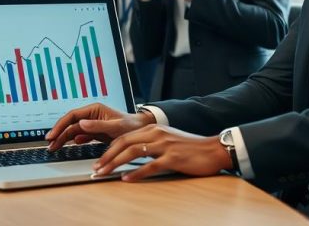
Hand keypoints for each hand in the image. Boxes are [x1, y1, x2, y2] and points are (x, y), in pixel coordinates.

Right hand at [45, 103, 154, 150]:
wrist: (140, 131)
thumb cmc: (131, 127)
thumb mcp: (116, 127)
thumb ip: (98, 126)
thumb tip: (81, 124)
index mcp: (94, 110)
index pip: (72, 116)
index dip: (60, 125)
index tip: (53, 135)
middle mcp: (91, 115)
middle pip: (70, 124)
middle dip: (59, 133)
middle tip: (50, 144)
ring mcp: (92, 124)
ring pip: (73, 131)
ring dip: (63, 138)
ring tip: (54, 147)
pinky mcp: (94, 132)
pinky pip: (79, 136)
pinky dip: (72, 141)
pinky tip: (66, 146)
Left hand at [91, 124, 232, 181]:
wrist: (212, 150)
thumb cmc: (189, 148)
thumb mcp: (166, 139)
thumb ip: (149, 143)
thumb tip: (130, 152)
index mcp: (152, 128)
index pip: (124, 137)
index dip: (108, 149)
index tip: (99, 160)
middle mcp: (156, 134)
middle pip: (124, 142)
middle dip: (107, 156)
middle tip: (96, 169)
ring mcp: (164, 145)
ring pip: (133, 152)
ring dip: (115, 163)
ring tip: (105, 173)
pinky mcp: (173, 158)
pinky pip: (150, 166)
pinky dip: (136, 173)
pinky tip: (126, 179)